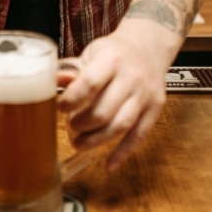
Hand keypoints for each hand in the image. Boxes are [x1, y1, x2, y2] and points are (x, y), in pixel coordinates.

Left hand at [56, 24, 178, 169]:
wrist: (148, 47)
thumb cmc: (115, 53)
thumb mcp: (93, 52)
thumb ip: (74, 69)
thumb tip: (56, 81)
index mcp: (112, 59)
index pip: (90, 82)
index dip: (73, 99)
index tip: (61, 107)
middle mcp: (131, 77)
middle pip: (105, 110)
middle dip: (83, 124)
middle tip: (70, 126)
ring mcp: (145, 94)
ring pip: (121, 125)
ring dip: (97, 140)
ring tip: (79, 144)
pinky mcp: (155, 108)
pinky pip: (139, 135)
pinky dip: (124, 152)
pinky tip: (109, 164)